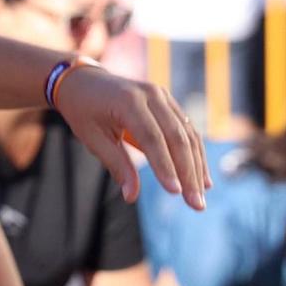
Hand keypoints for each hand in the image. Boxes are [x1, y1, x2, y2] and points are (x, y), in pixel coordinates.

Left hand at [52, 63, 208, 208]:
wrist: (84, 81)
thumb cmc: (84, 112)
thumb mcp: (92, 139)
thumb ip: (116, 165)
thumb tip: (131, 196)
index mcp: (129, 101)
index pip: (152, 138)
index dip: (165, 166)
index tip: (175, 192)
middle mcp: (152, 95)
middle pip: (177, 137)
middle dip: (188, 173)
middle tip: (196, 204)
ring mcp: (163, 96)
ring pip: (188, 135)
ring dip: (197, 168)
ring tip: (199, 198)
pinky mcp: (169, 103)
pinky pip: (187, 130)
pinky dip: (195, 155)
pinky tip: (201, 178)